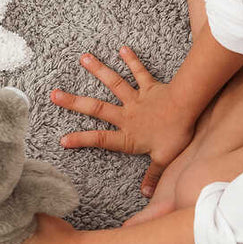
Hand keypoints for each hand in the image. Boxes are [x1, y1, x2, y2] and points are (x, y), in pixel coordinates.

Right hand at [51, 47, 195, 196]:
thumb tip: (147, 195)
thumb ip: (153, 175)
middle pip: (97, 108)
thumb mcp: (164, 159)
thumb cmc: (176, 134)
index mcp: (128, 135)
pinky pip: (139, 72)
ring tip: (83, 59)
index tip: (62, 140)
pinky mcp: (149, 86)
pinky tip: (122, 48)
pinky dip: (131, 60)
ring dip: (98, 70)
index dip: (81, 140)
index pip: (100, 139)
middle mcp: (127, 115)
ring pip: (114, 83)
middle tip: (55, 94)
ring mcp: (136, 98)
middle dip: (74, 102)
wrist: (188, 107)